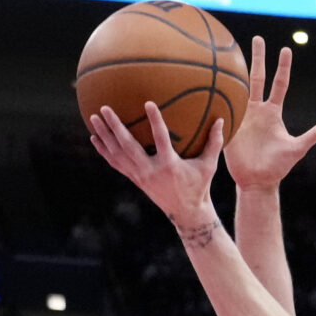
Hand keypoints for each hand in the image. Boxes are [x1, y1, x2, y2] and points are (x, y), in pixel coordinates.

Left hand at [86, 101, 224, 229]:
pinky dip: (104, 151)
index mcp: (169, 165)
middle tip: (104, 108)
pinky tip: (94, 138)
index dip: (155, 121)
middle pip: (128, 147)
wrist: (186, 213)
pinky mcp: (135, 179)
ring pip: (117, 154)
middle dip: (115, 127)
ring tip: (93, 117)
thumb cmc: (199, 187)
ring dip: (104, 136)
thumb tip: (222, 119)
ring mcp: (140, 176)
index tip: (148, 103)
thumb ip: (215, 143)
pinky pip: (115, 163)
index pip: (160, 139)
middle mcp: (150, 171)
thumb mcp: (209, 166)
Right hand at [226, 40, 315, 189]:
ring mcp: (241, 116)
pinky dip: (218, 94)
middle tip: (259, 38)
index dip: (283, 67)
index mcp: (272, 112)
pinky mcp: (228, 126)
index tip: (286, 49)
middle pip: (256, 78)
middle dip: (257, 58)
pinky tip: (212, 78)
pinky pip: (222, 107)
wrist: (257, 181)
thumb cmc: (278, 166)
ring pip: (237, 88)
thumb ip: (314, 134)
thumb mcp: (297, 148)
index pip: (279, 84)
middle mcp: (257, 110)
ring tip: (229, 52)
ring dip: (234, 71)